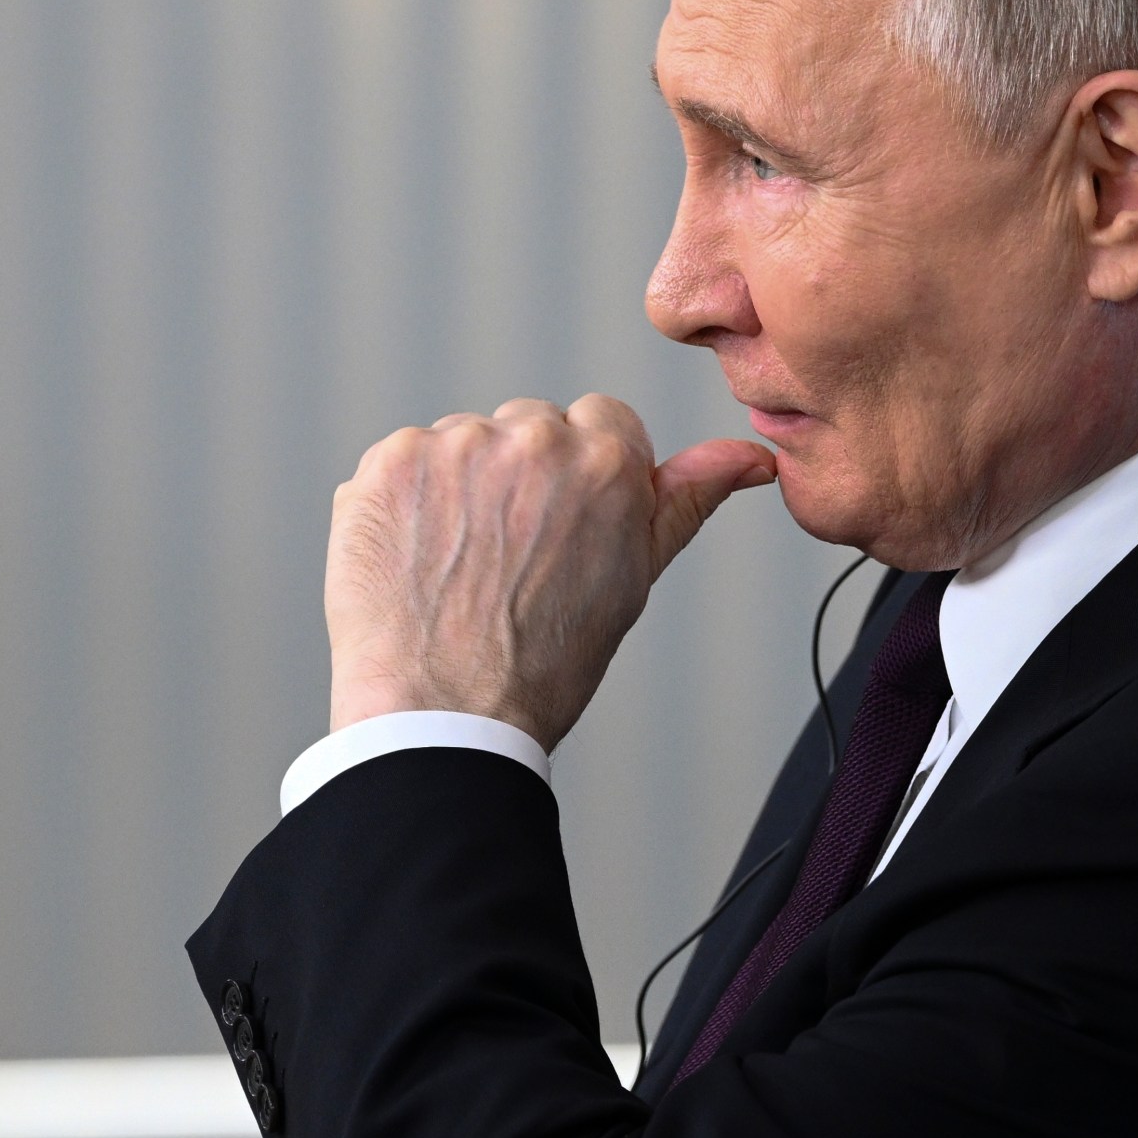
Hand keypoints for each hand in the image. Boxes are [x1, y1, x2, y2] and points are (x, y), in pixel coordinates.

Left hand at [327, 393, 775, 749]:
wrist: (445, 716)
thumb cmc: (544, 665)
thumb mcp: (635, 578)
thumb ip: (687, 499)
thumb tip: (748, 459)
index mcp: (606, 459)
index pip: (602, 421)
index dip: (583, 480)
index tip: (563, 528)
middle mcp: (534, 438)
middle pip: (531, 427)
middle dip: (522, 477)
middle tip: (509, 558)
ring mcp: (455, 446)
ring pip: (465, 443)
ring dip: (461, 487)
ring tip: (460, 567)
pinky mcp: (389, 462)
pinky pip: (403, 461)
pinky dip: (405, 503)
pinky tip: (417, 560)